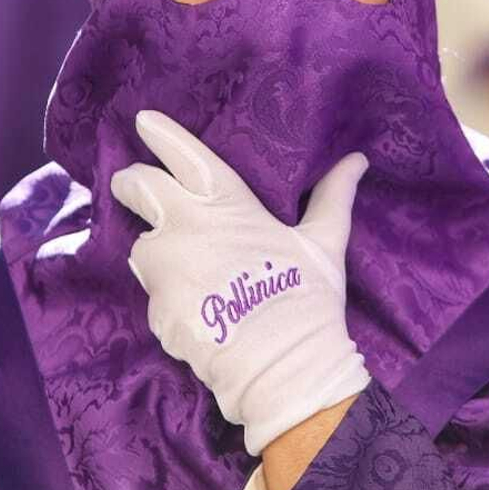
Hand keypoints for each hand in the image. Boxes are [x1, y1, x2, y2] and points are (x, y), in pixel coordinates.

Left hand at [110, 110, 370, 455]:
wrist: (282, 368)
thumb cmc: (307, 299)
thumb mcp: (325, 243)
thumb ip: (333, 196)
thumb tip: (357, 159)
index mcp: (226, 202)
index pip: (182, 155)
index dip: (161, 135)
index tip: (143, 120)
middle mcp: (186, 226)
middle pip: (138, 187)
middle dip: (132, 183)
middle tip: (134, 186)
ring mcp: (165, 267)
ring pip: (141, 243)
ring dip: (155, 247)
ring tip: (185, 265)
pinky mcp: (155, 307)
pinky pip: (153, 290)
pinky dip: (166, 292)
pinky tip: (195, 304)